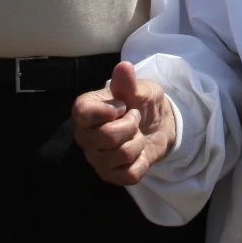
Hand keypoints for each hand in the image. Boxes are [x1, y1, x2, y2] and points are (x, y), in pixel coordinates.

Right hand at [73, 61, 177, 185]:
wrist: (159, 125)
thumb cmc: (142, 104)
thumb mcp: (140, 89)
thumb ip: (129, 83)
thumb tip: (124, 67)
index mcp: (86, 110)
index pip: (82, 113)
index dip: (107, 110)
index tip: (122, 106)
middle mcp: (85, 136)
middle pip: (105, 136)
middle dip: (130, 126)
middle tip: (135, 119)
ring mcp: (96, 158)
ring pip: (119, 155)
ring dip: (137, 143)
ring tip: (136, 135)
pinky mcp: (110, 176)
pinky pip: (128, 174)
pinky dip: (141, 162)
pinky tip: (138, 153)